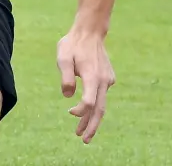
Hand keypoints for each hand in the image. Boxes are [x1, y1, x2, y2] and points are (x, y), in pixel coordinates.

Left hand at [57, 28, 114, 143]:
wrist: (90, 31)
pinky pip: (102, 96)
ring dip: (92, 119)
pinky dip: (95, 106)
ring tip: (82, 131)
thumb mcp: (63, 58)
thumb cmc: (73, 44)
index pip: (89, 102)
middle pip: (99, 109)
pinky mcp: (108, 78)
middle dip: (91, 126)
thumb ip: (65, 77)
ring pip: (101, 104)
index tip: (69, 111)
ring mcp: (107, 79)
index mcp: (92, 76)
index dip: (80, 112)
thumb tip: (68, 95)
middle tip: (84, 140)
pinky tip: (87, 110)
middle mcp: (103, 80)